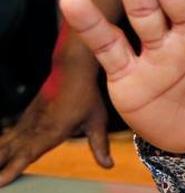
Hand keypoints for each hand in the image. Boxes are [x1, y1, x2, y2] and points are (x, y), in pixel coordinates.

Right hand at [0, 54, 109, 186]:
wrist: (72, 68)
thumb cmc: (87, 95)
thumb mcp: (97, 120)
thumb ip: (99, 145)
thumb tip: (109, 166)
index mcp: (52, 130)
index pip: (27, 155)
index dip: (12, 169)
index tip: (0, 183)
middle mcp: (35, 127)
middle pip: (10, 152)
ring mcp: (28, 122)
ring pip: (6, 144)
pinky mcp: (26, 118)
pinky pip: (9, 136)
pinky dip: (1, 147)